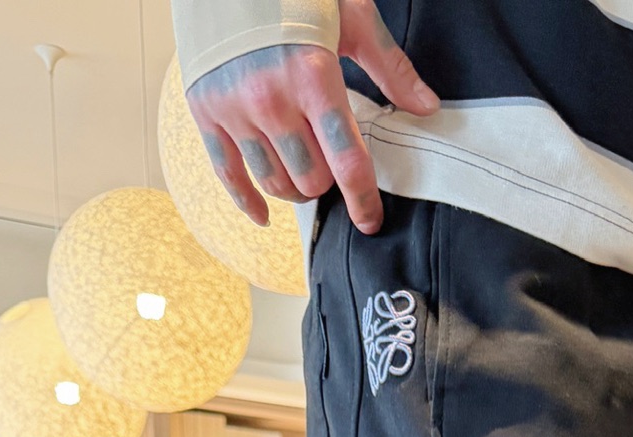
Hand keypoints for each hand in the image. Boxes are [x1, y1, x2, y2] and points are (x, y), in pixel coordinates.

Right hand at [187, 3, 438, 236]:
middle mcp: (271, 98)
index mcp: (312, 76)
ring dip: (294, 188)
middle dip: (326, 183)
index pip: (346, 161)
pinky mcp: (206, 110)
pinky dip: (247, 201)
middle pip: (310, 180)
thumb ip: (389, 66)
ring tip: (303, 173)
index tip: (370, 220)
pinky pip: (227, 174)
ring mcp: (234, 107)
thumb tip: (427, 107)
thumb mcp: (351, 15)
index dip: (362, 199)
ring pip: (274, 182)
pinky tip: (264, 216)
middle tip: (330, 167)